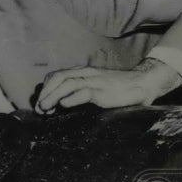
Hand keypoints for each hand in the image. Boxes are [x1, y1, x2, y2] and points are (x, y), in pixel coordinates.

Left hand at [35, 58, 181, 113]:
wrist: (143, 83)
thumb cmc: (117, 88)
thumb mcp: (95, 87)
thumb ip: (79, 91)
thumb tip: (60, 103)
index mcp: (82, 72)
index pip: (56, 76)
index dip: (45, 89)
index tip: (39, 104)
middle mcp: (86, 74)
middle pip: (57, 78)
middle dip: (44, 93)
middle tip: (38, 108)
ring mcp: (95, 81)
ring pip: (67, 83)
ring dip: (53, 96)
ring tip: (45, 108)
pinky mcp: (104, 91)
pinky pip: (85, 91)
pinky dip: (72, 98)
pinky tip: (64, 105)